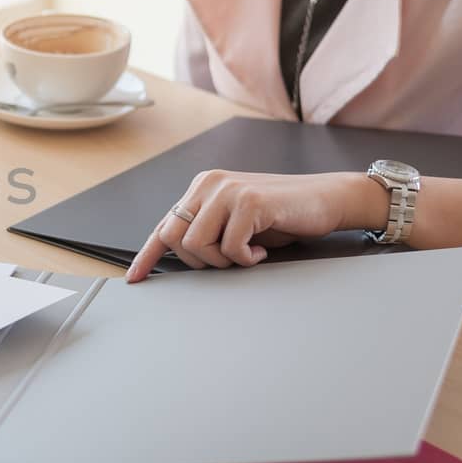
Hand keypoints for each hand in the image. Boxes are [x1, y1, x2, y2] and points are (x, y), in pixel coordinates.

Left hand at [125, 170, 386, 281]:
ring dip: (222, 260)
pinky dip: (245, 258)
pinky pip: (229, 247)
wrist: (326, 200)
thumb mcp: (234, 224)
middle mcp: (208, 183)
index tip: (134, 279)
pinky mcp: (248, 200)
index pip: (164, 225)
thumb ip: (207, 232)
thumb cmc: (281, 216)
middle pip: (173, 238)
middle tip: (228, 261)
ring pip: (196, 245)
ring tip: (247, 252)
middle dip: (198, 261)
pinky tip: (261, 251)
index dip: (147, 255)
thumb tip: (175, 257)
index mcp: (202, 188)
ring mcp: (227, 189)